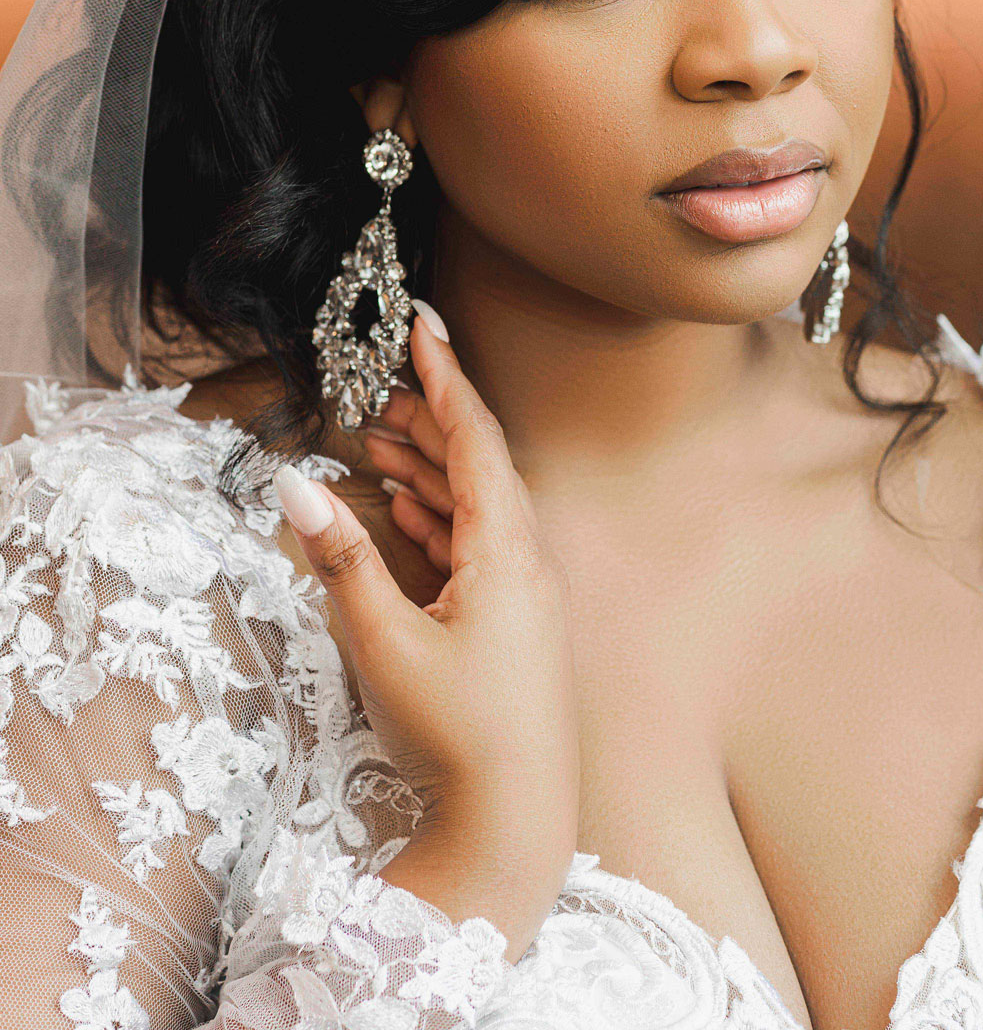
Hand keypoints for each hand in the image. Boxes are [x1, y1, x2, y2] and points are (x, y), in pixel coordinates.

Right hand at [273, 303, 579, 857]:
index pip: (475, 437)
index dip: (445, 375)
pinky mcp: (513, 623)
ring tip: (378, 439)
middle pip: (477, 464)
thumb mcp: (383, 642)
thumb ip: (340, 558)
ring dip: (429, 468)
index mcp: (507, 551)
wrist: (515, 823)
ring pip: (476, 505)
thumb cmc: (456, 733)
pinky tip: (406, 508)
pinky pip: (478, 544)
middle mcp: (526, 560)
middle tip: (377, 390)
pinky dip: (440, 515)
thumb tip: (294, 482)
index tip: (424, 322)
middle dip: (428, 420)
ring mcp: (524, 593)